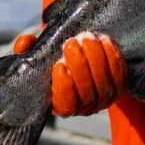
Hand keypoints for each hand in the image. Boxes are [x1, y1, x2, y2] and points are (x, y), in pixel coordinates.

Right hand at [12, 31, 126, 115]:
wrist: (82, 55)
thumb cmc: (54, 57)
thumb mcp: (36, 54)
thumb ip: (26, 49)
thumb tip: (25, 42)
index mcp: (60, 104)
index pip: (65, 107)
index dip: (64, 88)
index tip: (59, 65)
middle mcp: (84, 107)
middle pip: (87, 94)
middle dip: (80, 66)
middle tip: (72, 43)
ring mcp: (104, 98)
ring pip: (104, 84)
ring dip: (96, 59)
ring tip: (86, 37)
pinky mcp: (119, 86)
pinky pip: (119, 74)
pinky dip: (112, 56)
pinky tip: (104, 40)